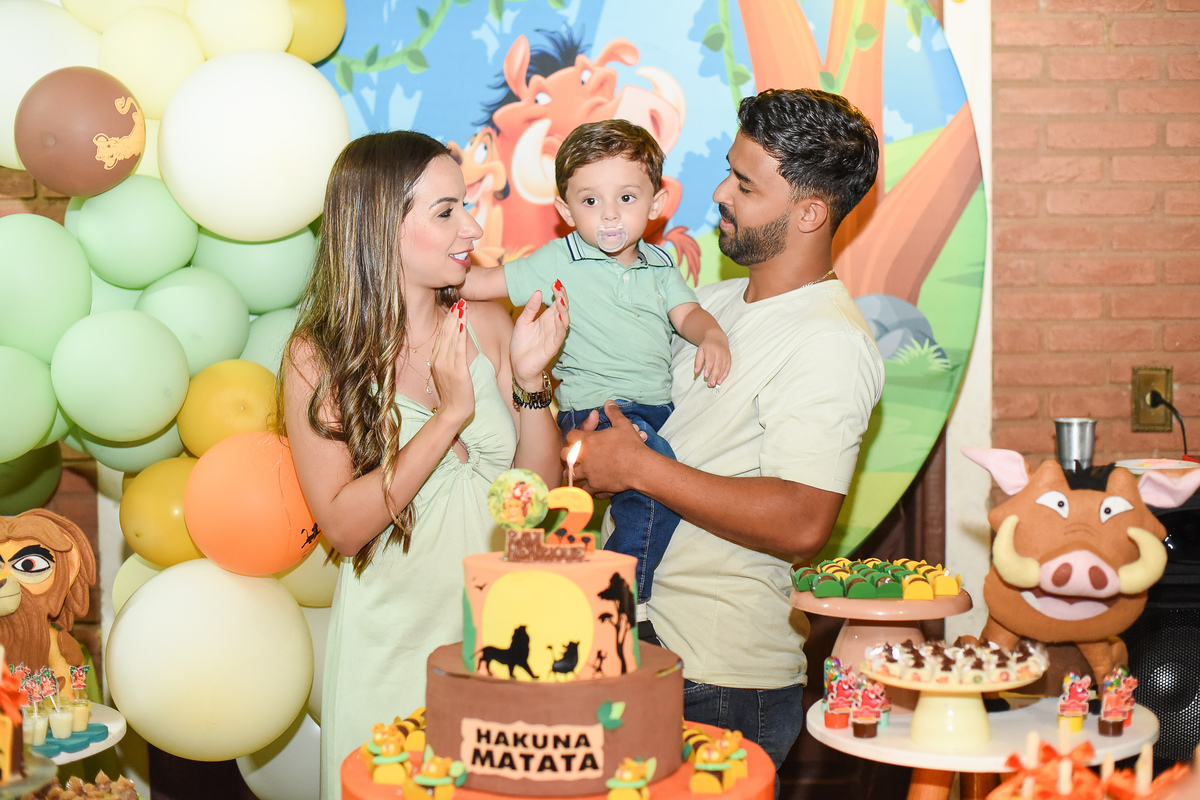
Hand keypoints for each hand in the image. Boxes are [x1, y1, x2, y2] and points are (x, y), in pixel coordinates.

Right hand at [429, 300, 473, 423]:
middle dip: (453, 315)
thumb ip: (451, 356)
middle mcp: (438, 359)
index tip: (455, 306)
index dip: (448, 319)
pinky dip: (460, 335)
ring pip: (451, 337)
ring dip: (457, 320)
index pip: (442, 334)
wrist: (453, 411)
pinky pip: (458, 349)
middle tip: (460, 300)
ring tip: (462, 306)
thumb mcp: (449, 371)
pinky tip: (463, 324)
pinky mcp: (456, 371)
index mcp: (436, 358)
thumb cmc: (454, 392)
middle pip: (445, 332)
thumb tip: (456, 342)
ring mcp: (446, 365)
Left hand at [510, 282, 568, 387]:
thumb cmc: (521, 344)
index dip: (557, 292)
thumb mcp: (522, 322)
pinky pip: (560, 334)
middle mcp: (553, 325)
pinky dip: (560, 324)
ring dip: (563, 309)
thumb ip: (530, 308)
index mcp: (546, 318)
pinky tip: (557, 316)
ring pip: (564, 320)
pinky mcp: (553, 346)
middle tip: (558, 286)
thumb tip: (539, 292)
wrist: (518, 365)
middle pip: (562, 309)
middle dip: (562, 297)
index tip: (555, 281)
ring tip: (560, 298)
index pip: (556, 302)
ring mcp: (554, 335)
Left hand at [563, 401, 651, 497]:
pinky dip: (586, 489)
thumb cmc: (631, 445)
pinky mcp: (595, 487)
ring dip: (573, 473)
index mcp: (588, 441)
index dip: (574, 436)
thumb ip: (614, 413)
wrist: (640, 467)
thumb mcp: (623, 425)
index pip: (571, 435)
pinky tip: (590, 487)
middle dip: (568, 455)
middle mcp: (584, 458)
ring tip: (577, 473)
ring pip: (570, 475)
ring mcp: (588, 474)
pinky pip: (584, 490)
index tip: (579, 438)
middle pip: (564, 456)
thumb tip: (609, 403)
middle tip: (574, 456)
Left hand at [693, 330, 730, 387]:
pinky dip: (724, 376)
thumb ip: (698, 361)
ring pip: (723, 368)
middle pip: (718, 366)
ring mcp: (726, 356)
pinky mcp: (729, 359)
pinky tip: (719, 381)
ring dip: (718, 377)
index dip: (708, 368)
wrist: (717, 338)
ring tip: (713, 384)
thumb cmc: (707, 346)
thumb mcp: (700, 351)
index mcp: (711, 350)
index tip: (706, 376)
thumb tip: (695, 372)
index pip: (710, 360)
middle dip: (714, 376)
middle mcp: (720, 353)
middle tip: (710, 384)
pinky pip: (727, 369)